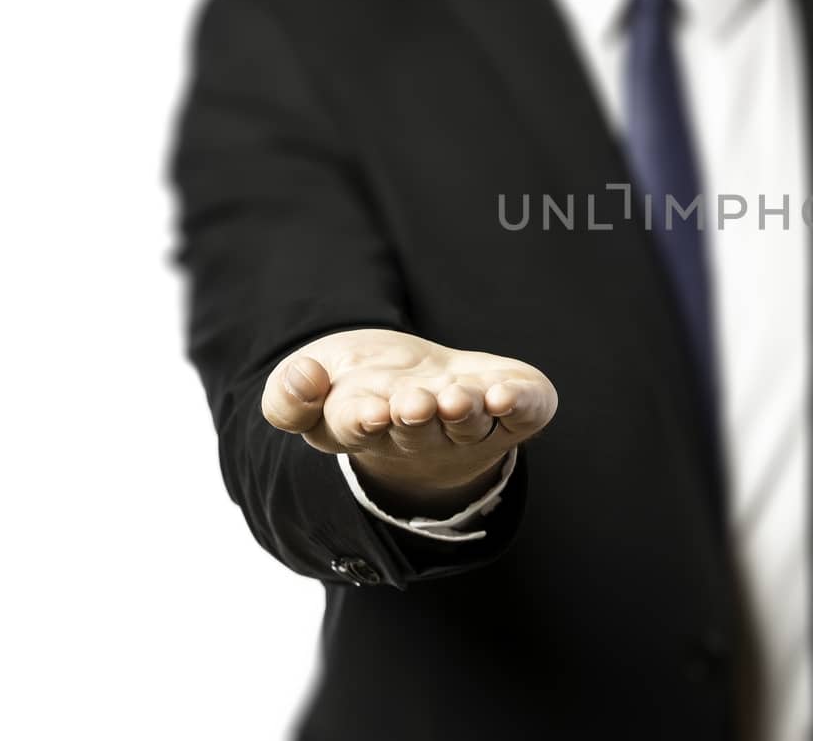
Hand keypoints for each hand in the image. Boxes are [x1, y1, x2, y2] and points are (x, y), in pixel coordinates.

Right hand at [261, 328, 556, 514]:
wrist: (424, 385)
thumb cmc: (364, 382)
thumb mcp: (312, 377)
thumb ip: (290, 392)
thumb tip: (303, 377)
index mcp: (361, 425)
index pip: (352, 429)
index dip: (361, 420)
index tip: (370, 411)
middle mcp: (417, 435)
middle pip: (416, 432)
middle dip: (417, 417)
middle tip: (416, 404)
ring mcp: (466, 426)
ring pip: (467, 426)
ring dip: (464, 413)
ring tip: (459, 400)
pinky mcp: (511, 412)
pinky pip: (522, 415)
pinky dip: (519, 405)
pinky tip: (508, 396)